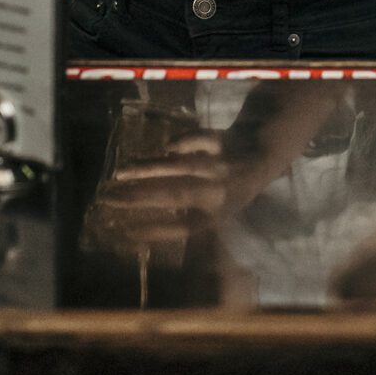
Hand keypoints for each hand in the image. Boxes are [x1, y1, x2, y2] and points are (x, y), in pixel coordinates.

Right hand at [88, 134, 233, 256]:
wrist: (266, 154)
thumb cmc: (234, 189)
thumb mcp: (220, 213)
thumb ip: (190, 222)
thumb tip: (146, 234)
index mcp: (217, 215)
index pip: (181, 228)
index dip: (154, 231)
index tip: (123, 231)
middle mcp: (218, 192)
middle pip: (175, 194)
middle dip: (140, 197)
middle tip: (109, 198)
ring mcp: (221, 165)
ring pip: (181, 166)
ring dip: (149, 168)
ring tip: (121, 173)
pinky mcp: (222, 141)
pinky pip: (199, 139)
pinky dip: (181, 142)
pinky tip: (164, 147)